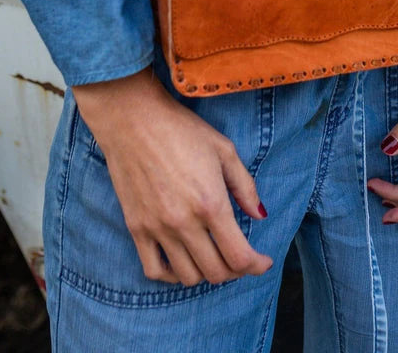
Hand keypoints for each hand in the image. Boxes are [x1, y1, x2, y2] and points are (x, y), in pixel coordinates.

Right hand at [72, 67, 273, 286]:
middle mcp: (184, 222)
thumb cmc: (182, 129)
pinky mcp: (136, 228)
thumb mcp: (224, 150)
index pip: (239, 256)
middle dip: (236, 270)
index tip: (263, 261)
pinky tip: (183, 261)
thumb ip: (245, 186)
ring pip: (188, 277)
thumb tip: (260, 215)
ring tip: (213, 255)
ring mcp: (157, 228)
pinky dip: (172, 275)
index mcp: (211, 203)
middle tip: (241, 257)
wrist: (133, 119)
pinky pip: (154, 270)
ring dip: (206, 273)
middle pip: (216, 272)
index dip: (256, 265)